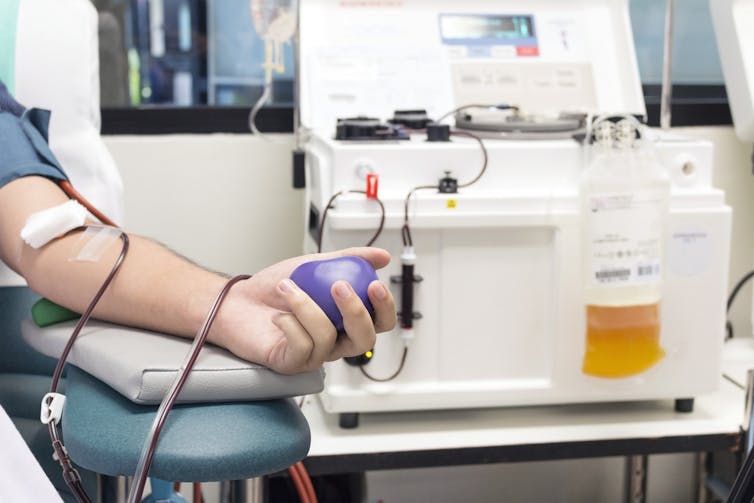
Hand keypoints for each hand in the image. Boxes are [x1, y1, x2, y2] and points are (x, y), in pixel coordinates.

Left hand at [213, 247, 395, 373]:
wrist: (238, 301)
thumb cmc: (275, 288)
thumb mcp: (316, 264)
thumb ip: (349, 259)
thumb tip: (383, 257)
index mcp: (346, 320)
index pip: (380, 322)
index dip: (384, 307)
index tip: (374, 285)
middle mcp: (335, 341)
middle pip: (364, 340)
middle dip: (356, 313)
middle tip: (339, 287)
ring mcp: (314, 355)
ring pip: (327, 338)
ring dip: (306, 307)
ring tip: (287, 286)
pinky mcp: (291, 363)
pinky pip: (301, 347)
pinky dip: (290, 325)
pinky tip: (278, 315)